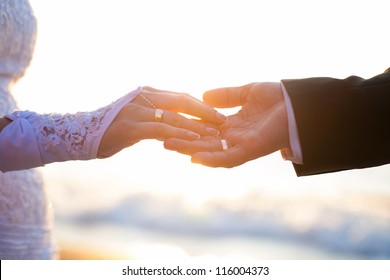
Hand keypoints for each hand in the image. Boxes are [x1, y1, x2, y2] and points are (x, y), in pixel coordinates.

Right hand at [98, 86, 225, 157]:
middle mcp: (143, 96)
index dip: (200, 106)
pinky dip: (179, 134)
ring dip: (196, 125)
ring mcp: (136, 109)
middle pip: (181, 101)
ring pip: (174, 116)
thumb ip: (155, 117)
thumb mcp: (137, 118)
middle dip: (204, 112)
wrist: (81, 135)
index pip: (180, 97)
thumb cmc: (111, 129)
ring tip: (214, 133)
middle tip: (222, 121)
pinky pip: (161, 129)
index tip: (216, 115)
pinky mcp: (131, 126)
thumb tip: (173, 125)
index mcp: (147, 92)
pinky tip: (193, 139)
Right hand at [164, 82, 289, 166]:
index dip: (189, 127)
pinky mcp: (249, 151)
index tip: (170, 123)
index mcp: (233, 125)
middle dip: (184, 141)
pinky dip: (211, 159)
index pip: (206, 129)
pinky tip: (194, 157)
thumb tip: (203, 96)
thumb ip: (227, 96)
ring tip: (168, 144)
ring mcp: (241, 146)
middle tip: (162, 138)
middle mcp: (234, 138)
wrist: (299, 104)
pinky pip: (227, 159)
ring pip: (210, 152)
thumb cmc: (278, 98)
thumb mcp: (247, 92)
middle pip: (204, 142)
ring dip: (190, 150)